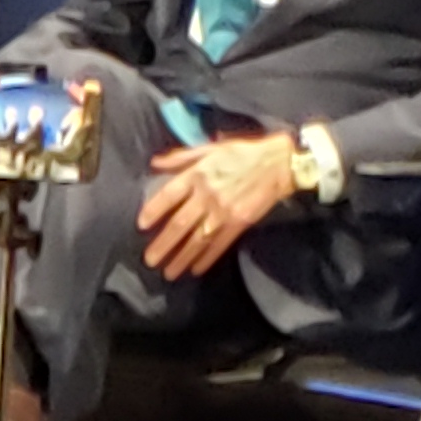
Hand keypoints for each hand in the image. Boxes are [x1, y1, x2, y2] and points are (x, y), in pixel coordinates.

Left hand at [138, 137, 299, 279]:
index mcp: (198, 174)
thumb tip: (155, 163)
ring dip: (181, 257)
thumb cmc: (243, 153)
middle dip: (163, 244)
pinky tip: (195, 269)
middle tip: (149, 260)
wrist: (279, 163)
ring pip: (196, 239)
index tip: (141, 225)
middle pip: (179, 223)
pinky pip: (218, 245)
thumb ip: (182, 157)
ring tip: (168, 272)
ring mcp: (223, 211)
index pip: (169, 195)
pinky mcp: (238, 223)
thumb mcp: (211, 148)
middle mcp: (207, 195)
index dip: (153, 210)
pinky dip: (206, 258)